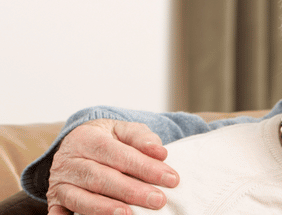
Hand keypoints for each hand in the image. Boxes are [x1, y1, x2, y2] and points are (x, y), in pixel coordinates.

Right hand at [46, 119, 179, 214]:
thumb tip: (160, 152)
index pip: (117, 153)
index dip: (145, 167)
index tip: (171, 179)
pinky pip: (61, 213)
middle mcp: (68, 161)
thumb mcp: (124, 130)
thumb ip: (142, 138)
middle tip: (158, 200)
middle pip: (99, 177)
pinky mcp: (54, 200)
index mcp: (86, 138)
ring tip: (128, 214)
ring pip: (79, 198)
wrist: (77, 144)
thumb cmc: (108, 139)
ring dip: (104, 208)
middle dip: (130, 191)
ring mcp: (59, 183)